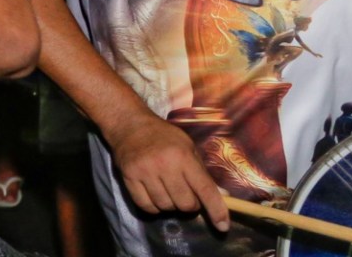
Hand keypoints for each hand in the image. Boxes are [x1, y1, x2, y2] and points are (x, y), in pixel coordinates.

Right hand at [103, 112, 229, 231]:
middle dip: (190, 205)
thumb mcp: (188, 147)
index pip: (205, 190)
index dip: (216, 210)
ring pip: (166, 207)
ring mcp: (145, 173)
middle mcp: (164, 166)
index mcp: (183, 157)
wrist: (130, 125)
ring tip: (169, 191)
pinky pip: (146, 206)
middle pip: (185, 204)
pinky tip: (156, 196)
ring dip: (171, 205)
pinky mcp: (128, 179)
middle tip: (187, 194)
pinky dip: (154, 207)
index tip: (222, 226)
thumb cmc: (164, 136)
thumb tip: (222, 196)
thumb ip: (202, 172)